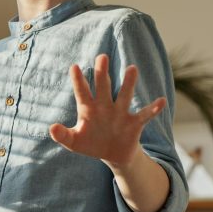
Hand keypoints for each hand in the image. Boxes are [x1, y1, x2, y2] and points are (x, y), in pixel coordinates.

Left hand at [49, 55, 166, 168]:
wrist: (112, 154)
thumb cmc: (90, 144)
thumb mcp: (74, 142)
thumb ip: (63, 135)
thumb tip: (52, 128)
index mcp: (88, 109)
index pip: (82, 92)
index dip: (78, 81)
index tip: (74, 67)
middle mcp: (105, 106)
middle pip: (103, 87)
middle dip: (103, 73)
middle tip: (102, 57)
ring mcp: (120, 113)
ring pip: (124, 95)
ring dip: (128, 83)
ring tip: (132, 68)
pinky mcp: (134, 123)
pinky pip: (144, 115)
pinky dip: (153, 109)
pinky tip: (161, 101)